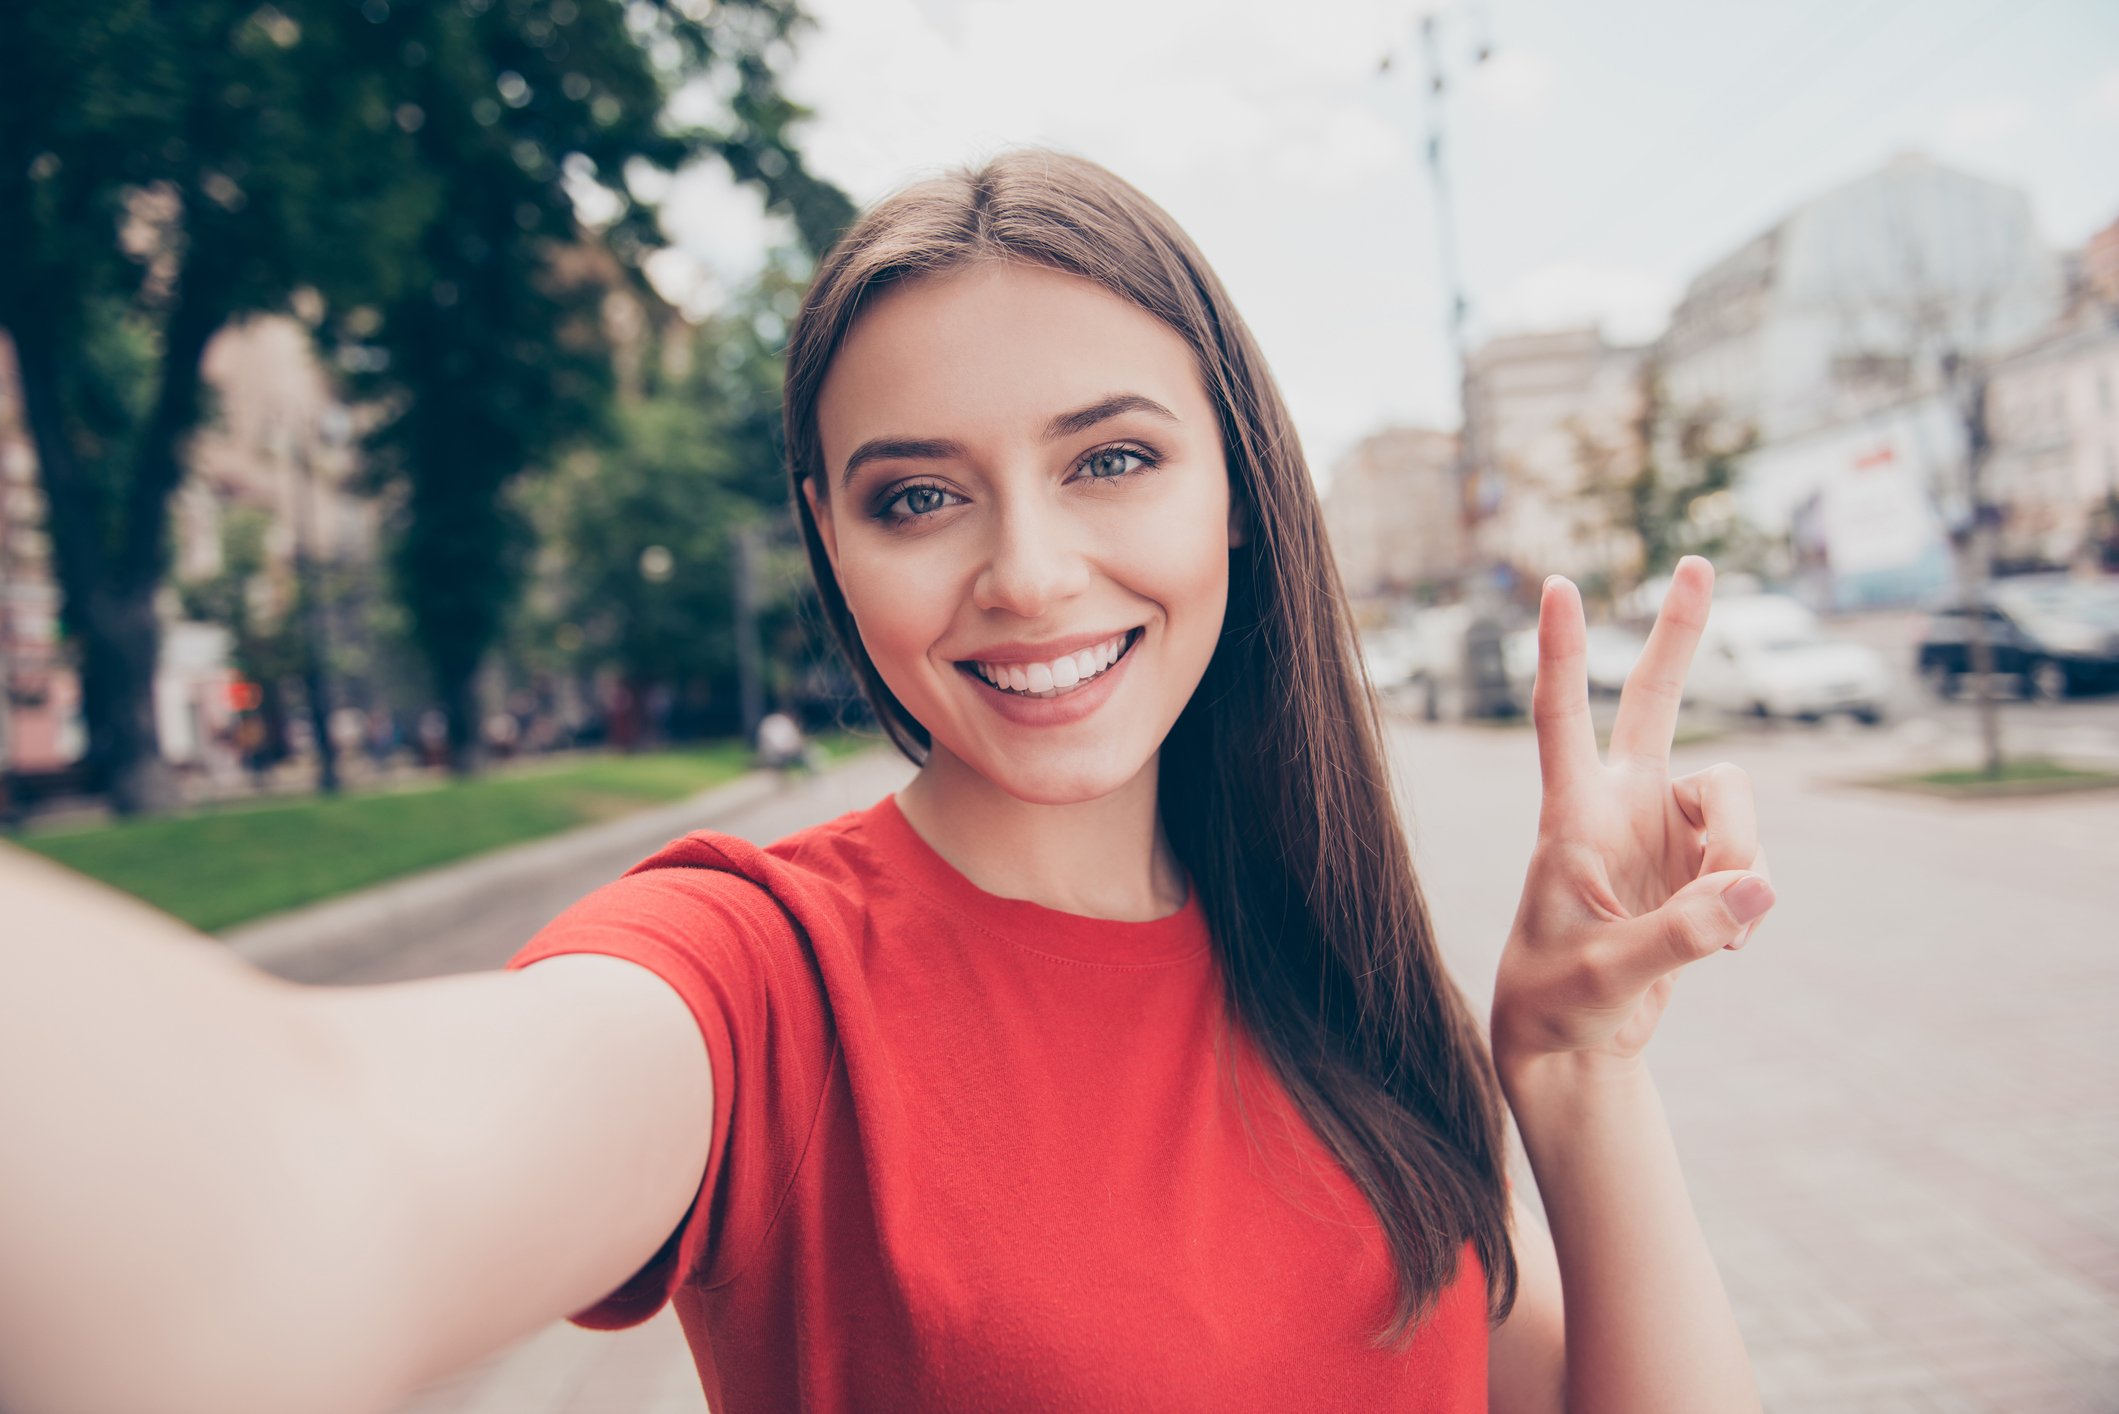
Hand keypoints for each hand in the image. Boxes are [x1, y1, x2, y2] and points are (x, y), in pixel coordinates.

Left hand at [1490, 557, 1775, 1074]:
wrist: (1575, 1043)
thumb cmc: (1559, 1002)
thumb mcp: (1607, 975)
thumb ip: (1679, 936)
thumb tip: (1759, 888)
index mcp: (1572, 815)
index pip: (1560, 719)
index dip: (1560, 653)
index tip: (1556, 585)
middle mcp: (1622, 806)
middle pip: (1656, 702)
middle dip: (1680, 635)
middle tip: (1696, 561)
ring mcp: (1667, 831)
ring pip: (1738, 805)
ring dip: (1742, 863)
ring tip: (1711, 932)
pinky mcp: (1704, 867)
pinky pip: (1754, 866)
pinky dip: (1748, 908)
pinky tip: (1720, 945)